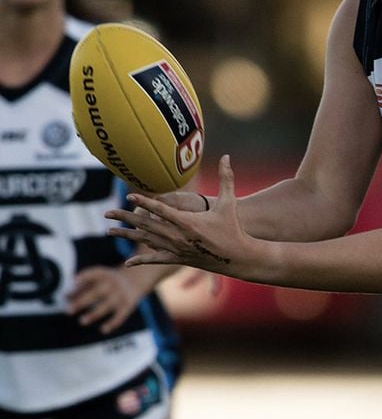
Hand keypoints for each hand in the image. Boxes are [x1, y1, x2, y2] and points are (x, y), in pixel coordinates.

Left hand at [67, 265, 143, 333]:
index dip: (85, 276)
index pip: (96, 273)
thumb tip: (65, 297)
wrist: (137, 277)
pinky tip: (103, 329)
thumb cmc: (110, 280)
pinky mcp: (128, 305)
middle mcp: (114, 283)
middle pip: (97, 292)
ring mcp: (122, 294)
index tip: (74, 280)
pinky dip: (113, 323)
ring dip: (94, 313)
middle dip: (82, 301)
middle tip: (69, 310)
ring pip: (107, 305)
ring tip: (82, 321)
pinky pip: (121, 315)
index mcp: (106, 274)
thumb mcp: (99, 278)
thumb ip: (82, 287)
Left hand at [106, 155, 248, 274]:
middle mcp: (178, 236)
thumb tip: (227, 156)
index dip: (145, 202)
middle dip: (126, 217)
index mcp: (188, 222)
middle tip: (107, 212)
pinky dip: (142, 260)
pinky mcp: (179, 259)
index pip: (161, 209)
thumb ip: (227, 178)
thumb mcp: (229, 202)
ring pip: (147, 241)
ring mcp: (177, 249)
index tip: (130, 196)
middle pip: (147, 225)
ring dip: (128, 235)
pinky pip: (156, 259)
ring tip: (109, 231)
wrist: (236, 256)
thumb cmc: (232, 227)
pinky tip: (128, 262)